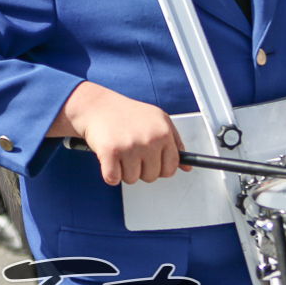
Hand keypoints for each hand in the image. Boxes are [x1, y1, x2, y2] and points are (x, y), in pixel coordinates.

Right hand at [49, 81, 189, 185]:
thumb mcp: (158, 120)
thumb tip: (187, 167)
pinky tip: (109, 158)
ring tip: (120, 151)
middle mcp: (149, 139)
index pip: (171, 167)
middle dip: (141, 169)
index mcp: (163, 132)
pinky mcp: (110, 152)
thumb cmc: (128, 114)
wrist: (98, 106)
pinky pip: (113, 179)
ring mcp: (130, 146)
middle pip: (152, 176)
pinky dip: (109, 173)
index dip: (160, 168)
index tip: (152, 162)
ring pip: (132, 179)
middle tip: (132, 151)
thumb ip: (175, 142)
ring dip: (124, 170)